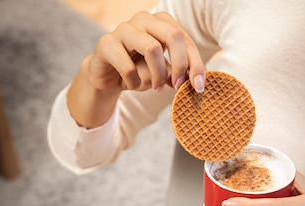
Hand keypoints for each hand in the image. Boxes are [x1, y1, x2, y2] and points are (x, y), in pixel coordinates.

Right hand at [88, 11, 204, 93]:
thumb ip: (177, 72)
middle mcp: (144, 20)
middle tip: (177, 85)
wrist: (107, 77)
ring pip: (152, 48)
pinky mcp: (106, 43)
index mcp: (161, 22)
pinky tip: (132, 85)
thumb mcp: (162, 72)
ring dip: (157, 75)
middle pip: (173, 35)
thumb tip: (196, 81)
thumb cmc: (138, 70)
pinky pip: (128, 66)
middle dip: (180, 64)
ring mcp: (123, 29)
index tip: (198, 86)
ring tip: (155, 88)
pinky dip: (134, 82)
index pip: (185, 39)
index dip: (195, 64)